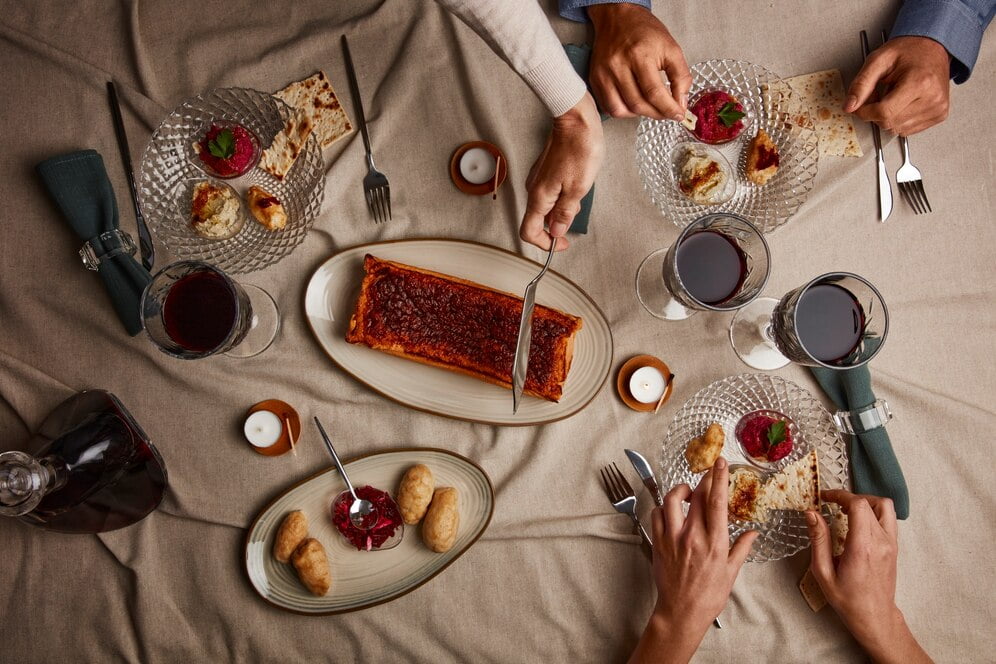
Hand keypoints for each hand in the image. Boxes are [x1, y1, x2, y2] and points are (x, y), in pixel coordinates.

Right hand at [520, 92, 603, 250]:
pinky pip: (551, 191)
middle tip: (577, 216)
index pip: (529, 231)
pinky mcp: (546, 170)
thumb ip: (565, 212)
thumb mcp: (578, 188)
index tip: (563, 244)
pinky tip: (578, 184)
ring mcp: (539, 178)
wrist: (576, 118)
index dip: (545, 243)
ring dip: (562, 209)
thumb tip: (557, 231)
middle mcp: (534, 188)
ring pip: (546, 205)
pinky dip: (563, 196)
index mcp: (539, 196)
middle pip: (538, 220)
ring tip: (580, 195)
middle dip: (557, 224)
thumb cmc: (579, 147)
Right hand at [587, 3, 690, 120]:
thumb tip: (681, 102)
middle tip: (667, 112)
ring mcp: (603, 74)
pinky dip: (624, 111)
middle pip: (637, 104)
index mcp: (639, 55)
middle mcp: (618, 66)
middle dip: (656, 114)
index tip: (678, 115)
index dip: (668, 109)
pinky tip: (634, 103)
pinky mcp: (595, 79)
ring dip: (639, 115)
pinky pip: (608, 107)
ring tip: (651, 107)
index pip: (654, 93)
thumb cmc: (644, 31)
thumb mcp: (671, 48)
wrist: (617, 18)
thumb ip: (681, 76)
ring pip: (621, 110)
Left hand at [629, 459, 756, 663]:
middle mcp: (693, 536)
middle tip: (707, 477)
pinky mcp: (658, 542)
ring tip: (687, 492)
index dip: (718, 478)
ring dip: (680, 490)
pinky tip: (671, 511)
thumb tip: (754, 532)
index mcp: (715, 542)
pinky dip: (663, 507)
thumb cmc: (708, 596)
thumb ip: (742, 548)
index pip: (717, 502)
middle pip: (695, 496)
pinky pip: (656, 514)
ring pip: (671, 500)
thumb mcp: (732, 572)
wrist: (682, 612)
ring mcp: (672, 538)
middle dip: (702, 481)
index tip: (720, 463)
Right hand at [807, 490, 931, 663]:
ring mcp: (891, 544)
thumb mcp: (823, 571)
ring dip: (865, 502)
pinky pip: (888, 519)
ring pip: (885, 507)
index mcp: (862, 547)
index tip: (824, 497)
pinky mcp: (894, 547)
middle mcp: (881, 542)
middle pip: (871, 502)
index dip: (840, 495)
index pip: (858, 505)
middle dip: (850, 497)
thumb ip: (818, 539)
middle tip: (833, 504)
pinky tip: (858, 523)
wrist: (874, 617)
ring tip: (847, 511)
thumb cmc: (847, 599)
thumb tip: (811, 513)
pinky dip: (873, 512)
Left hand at [846, 36, 950, 135]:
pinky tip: (902, 103)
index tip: (860, 104)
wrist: (932, 48)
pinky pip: (907, 130)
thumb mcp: (878, 60)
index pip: (884, 112)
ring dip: (886, 117)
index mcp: (920, 82)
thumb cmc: (908, 51)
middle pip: (889, 122)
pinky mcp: (939, 115)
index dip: (865, 112)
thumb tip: (849, 106)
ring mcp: (938, 108)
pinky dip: (898, 120)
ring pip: (896, 129)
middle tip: (879, 94)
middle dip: (875, 113)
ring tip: (892, 96)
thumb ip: (861, 84)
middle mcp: (933, 98)